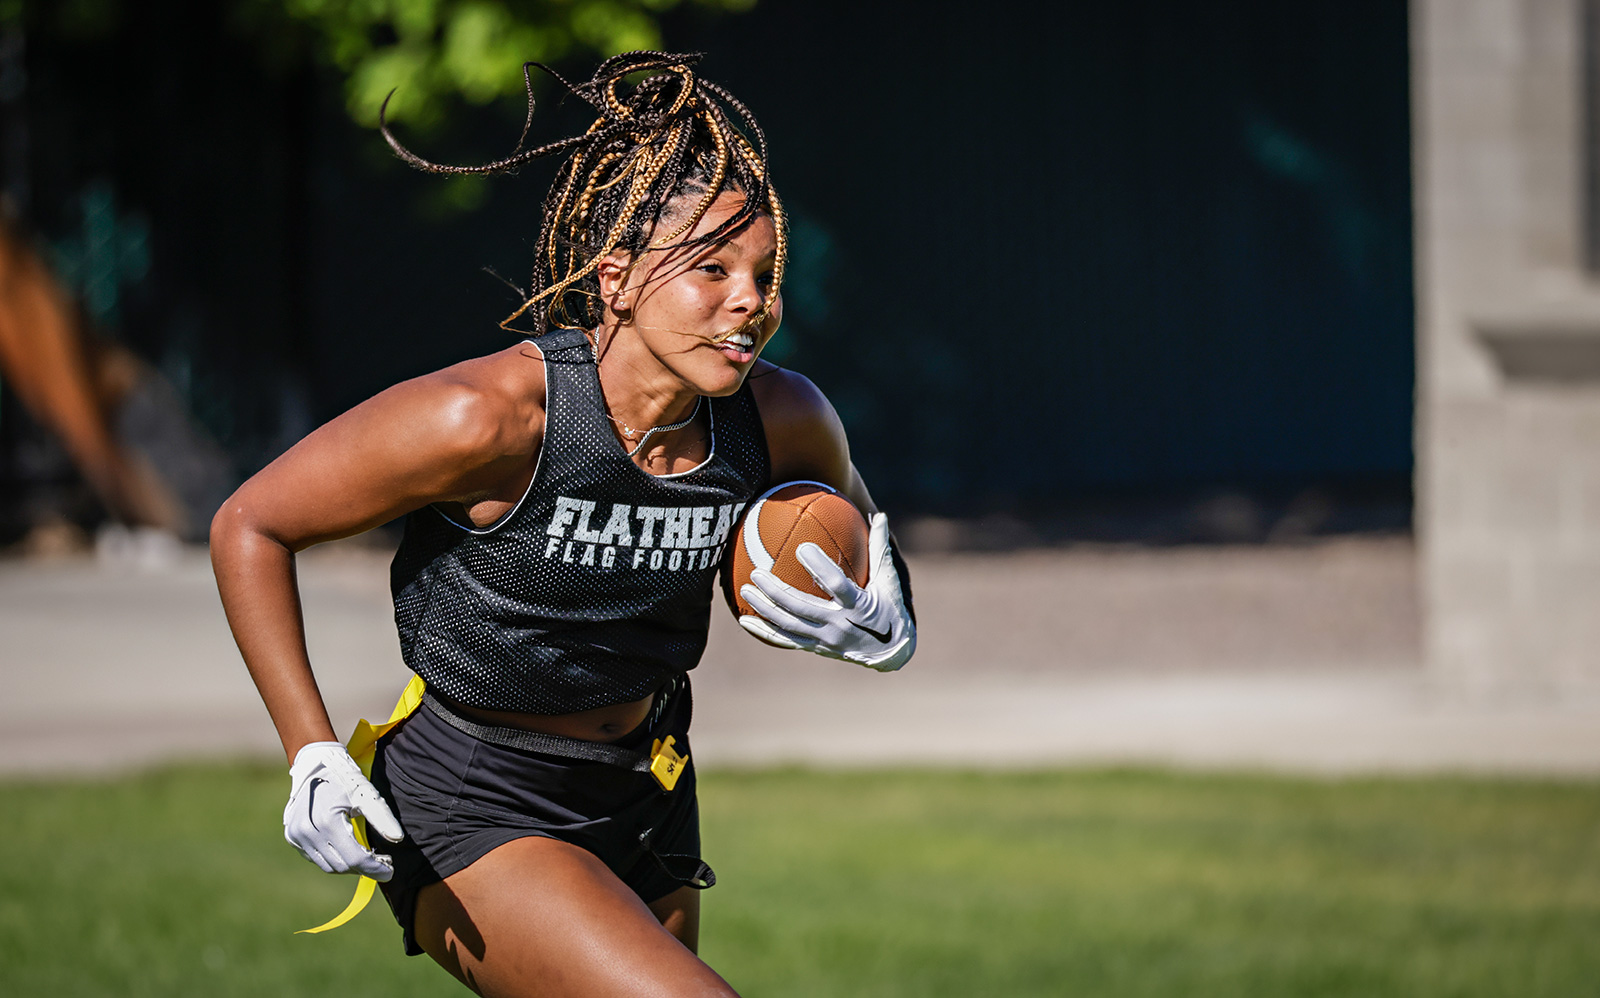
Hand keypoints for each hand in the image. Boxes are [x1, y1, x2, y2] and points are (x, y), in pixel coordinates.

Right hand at [283, 741, 404, 879]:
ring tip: (368, 859)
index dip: (374, 868)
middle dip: (364, 868)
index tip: (389, 872)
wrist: (314, 762)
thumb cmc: (344, 777)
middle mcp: (307, 832)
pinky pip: (316, 857)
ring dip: (349, 866)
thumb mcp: (366, 794)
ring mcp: (296, 836)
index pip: (354, 858)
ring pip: (328, 865)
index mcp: (327, 821)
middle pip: (341, 865)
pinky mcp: (292, 837)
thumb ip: (382, 818)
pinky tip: (348, 850)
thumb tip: (398, 839)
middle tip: (382, 864)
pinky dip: (334, 858)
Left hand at [739, 512, 915, 671]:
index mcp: (858, 605)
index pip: (836, 585)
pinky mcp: (817, 648)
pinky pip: (786, 640)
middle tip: (758, 572)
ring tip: (745, 590)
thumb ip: (879, 548)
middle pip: (802, 607)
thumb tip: (877, 514)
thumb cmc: (890, 608)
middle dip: (777, 591)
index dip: (819, 567)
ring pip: (789, 625)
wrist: (892, 653)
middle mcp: (839, 624)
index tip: (802, 547)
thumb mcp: (889, 580)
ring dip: (764, 609)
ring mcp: (826, 639)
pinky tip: (744, 620)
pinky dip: (764, 631)